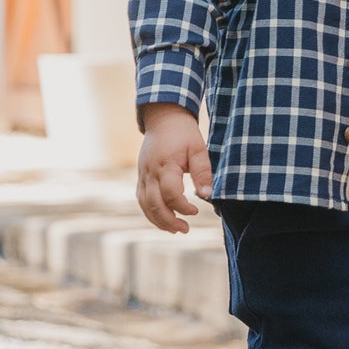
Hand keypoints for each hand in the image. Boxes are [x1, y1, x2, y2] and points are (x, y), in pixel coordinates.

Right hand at [137, 104, 213, 233]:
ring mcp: (143, 175)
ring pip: (145, 204)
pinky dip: (150, 212)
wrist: (163, 119)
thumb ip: (203, 172)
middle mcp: (150, 172)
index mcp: (166, 165)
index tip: (196, 210)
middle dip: (169, 221)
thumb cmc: (184, 134)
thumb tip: (207, 195)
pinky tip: (163, 219)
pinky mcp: (141, 176)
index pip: (171, 193)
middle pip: (154, 204)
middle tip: (185, 229)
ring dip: (158, 220)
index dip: (183, 206)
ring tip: (174, 229)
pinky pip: (141, 199)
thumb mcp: (199, 148)